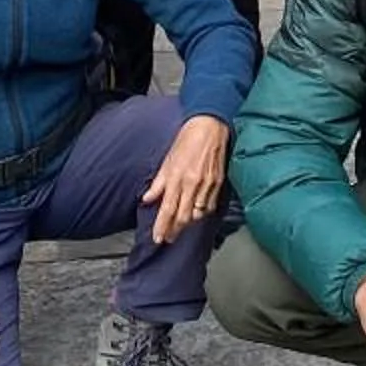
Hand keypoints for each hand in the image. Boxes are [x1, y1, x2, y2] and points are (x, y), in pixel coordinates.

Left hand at [141, 114, 229, 243]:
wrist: (209, 127)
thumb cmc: (187, 140)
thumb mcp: (167, 160)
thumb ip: (158, 183)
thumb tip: (147, 199)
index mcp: (176, 177)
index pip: (167, 209)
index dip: (162, 227)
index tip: (158, 238)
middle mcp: (191, 184)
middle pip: (183, 217)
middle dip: (174, 231)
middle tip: (168, 238)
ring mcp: (206, 185)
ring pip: (197, 215)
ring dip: (188, 224)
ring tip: (180, 227)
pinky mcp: (218, 183)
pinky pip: (210, 206)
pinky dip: (202, 213)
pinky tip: (196, 214)